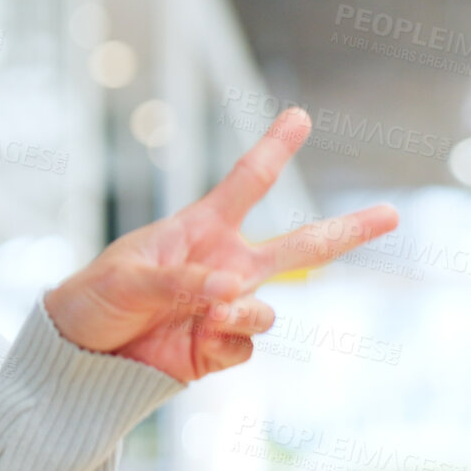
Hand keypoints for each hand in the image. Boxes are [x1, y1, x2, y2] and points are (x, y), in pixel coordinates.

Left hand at [43, 107, 398, 382]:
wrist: (78, 355)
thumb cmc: (94, 299)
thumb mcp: (127, 279)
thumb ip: (179, 282)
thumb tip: (231, 290)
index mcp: (198, 231)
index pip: (245, 185)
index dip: (274, 150)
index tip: (299, 116)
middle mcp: (221, 267)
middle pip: (297, 248)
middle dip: (346, 232)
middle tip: (392, 214)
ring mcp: (224, 308)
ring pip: (268, 308)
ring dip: (245, 312)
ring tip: (209, 316)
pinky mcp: (218, 348)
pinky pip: (246, 345)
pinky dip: (229, 341)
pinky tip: (201, 337)